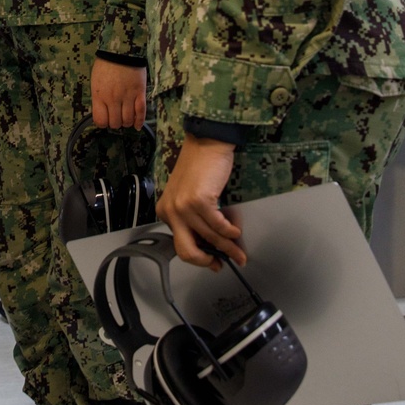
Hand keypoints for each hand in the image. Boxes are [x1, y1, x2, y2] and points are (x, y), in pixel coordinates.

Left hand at [90, 58, 146, 129]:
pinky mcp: (140, 93)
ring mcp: (127, 97)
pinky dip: (139, 121)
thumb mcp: (95, 81)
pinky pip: (140, 112)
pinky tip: (137, 126)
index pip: (100, 120)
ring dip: (127, 122)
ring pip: (128, 120)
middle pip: (115, 123)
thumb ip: (99, 98)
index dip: (103, 123)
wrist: (122, 50)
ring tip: (126, 118)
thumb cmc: (106, 64)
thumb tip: (102, 111)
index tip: (105, 120)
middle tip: (117, 118)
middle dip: (115, 123)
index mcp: (99, 95)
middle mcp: (113, 99)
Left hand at [156, 135, 244, 270]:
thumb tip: (212, 244)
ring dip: (228, 248)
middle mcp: (170, 210)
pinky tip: (235, 230)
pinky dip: (230, 232)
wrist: (207, 142)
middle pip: (187, 251)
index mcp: (165, 211)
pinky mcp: (199, 200)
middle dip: (207, 261)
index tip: (213, 262)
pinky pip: (218, 226)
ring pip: (209, 238)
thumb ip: (194, 220)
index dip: (199, 258)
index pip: (180, 245)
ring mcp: (183, 206)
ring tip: (239, 251)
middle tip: (223, 263)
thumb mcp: (189, 196)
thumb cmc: (200, 166)